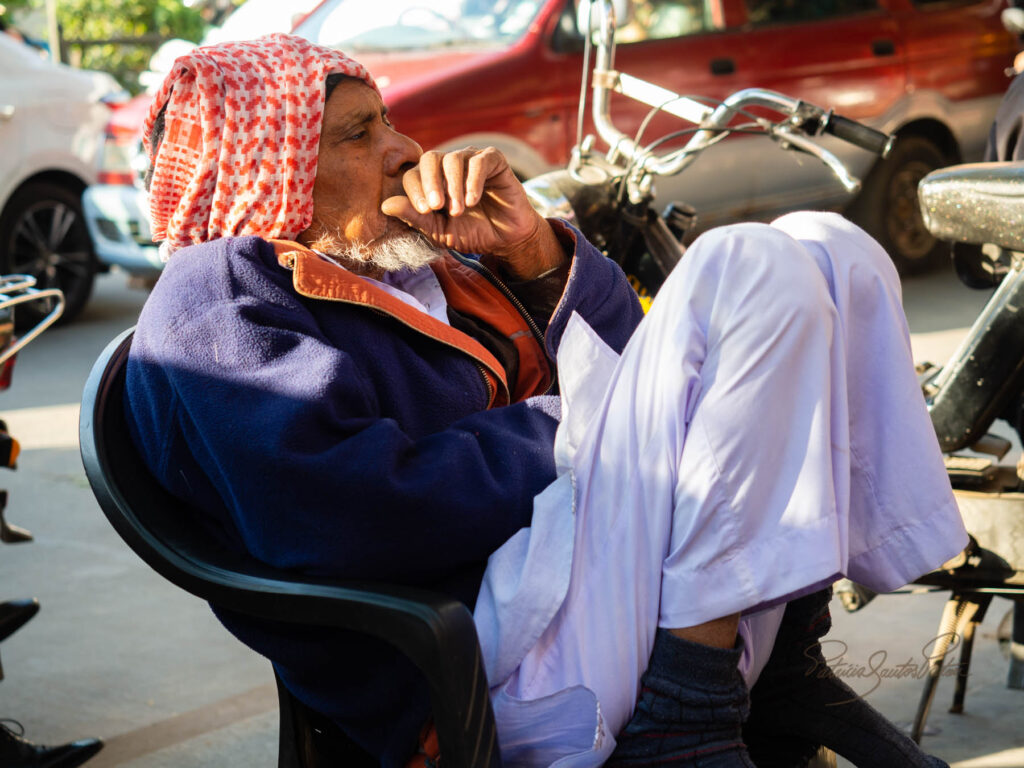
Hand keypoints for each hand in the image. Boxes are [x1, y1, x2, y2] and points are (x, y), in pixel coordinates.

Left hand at [381, 147, 565, 279]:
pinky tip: (473, 200)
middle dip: (430, 183)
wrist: (506, 239)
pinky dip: (473, 180)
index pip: (413, 173)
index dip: (414, 190)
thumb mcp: (439, 231)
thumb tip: (385, 205)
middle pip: (430, 158)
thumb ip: (414, 218)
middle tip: (436, 207)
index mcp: (432, 180)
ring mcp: (471, 160)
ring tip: (458, 210)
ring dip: (453, 186)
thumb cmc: (472, 233)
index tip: (424, 211)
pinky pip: (479, 161)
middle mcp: (449, 165)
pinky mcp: (494, 160)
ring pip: (454, 159)